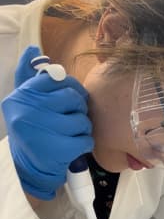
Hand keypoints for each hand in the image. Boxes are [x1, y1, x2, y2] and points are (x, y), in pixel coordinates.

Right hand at [1, 45, 93, 199]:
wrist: (27, 169)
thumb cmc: (30, 130)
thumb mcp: (24, 102)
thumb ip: (29, 76)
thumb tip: (33, 50)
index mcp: (23, 96)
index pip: (57, 78)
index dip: (69, 87)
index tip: (68, 98)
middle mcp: (29, 111)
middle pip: (73, 98)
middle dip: (77, 109)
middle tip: (70, 118)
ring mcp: (44, 130)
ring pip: (82, 120)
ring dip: (81, 129)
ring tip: (70, 134)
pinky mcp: (59, 150)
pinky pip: (86, 139)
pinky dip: (84, 144)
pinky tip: (73, 147)